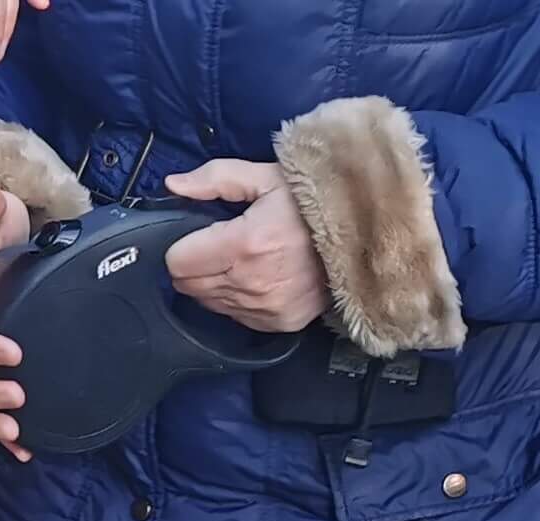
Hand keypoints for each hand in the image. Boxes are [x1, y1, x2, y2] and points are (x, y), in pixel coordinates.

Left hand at [162, 160, 330, 334]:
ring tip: (241, 258)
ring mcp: (265, 308)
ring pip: (208, 302)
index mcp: (245, 243)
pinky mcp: (278, 324)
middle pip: (188, 285)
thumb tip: (174, 185)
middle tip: (218, 244)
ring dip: (214, 282)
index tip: (197, 234)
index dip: (181, 245)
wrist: (365, 234)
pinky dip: (237, 299)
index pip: (178, 261)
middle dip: (194, 263)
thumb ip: (215, 179)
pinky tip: (258, 276)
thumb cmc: (315, 201)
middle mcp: (251, 283)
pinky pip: (235, 316)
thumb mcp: (266, 177)